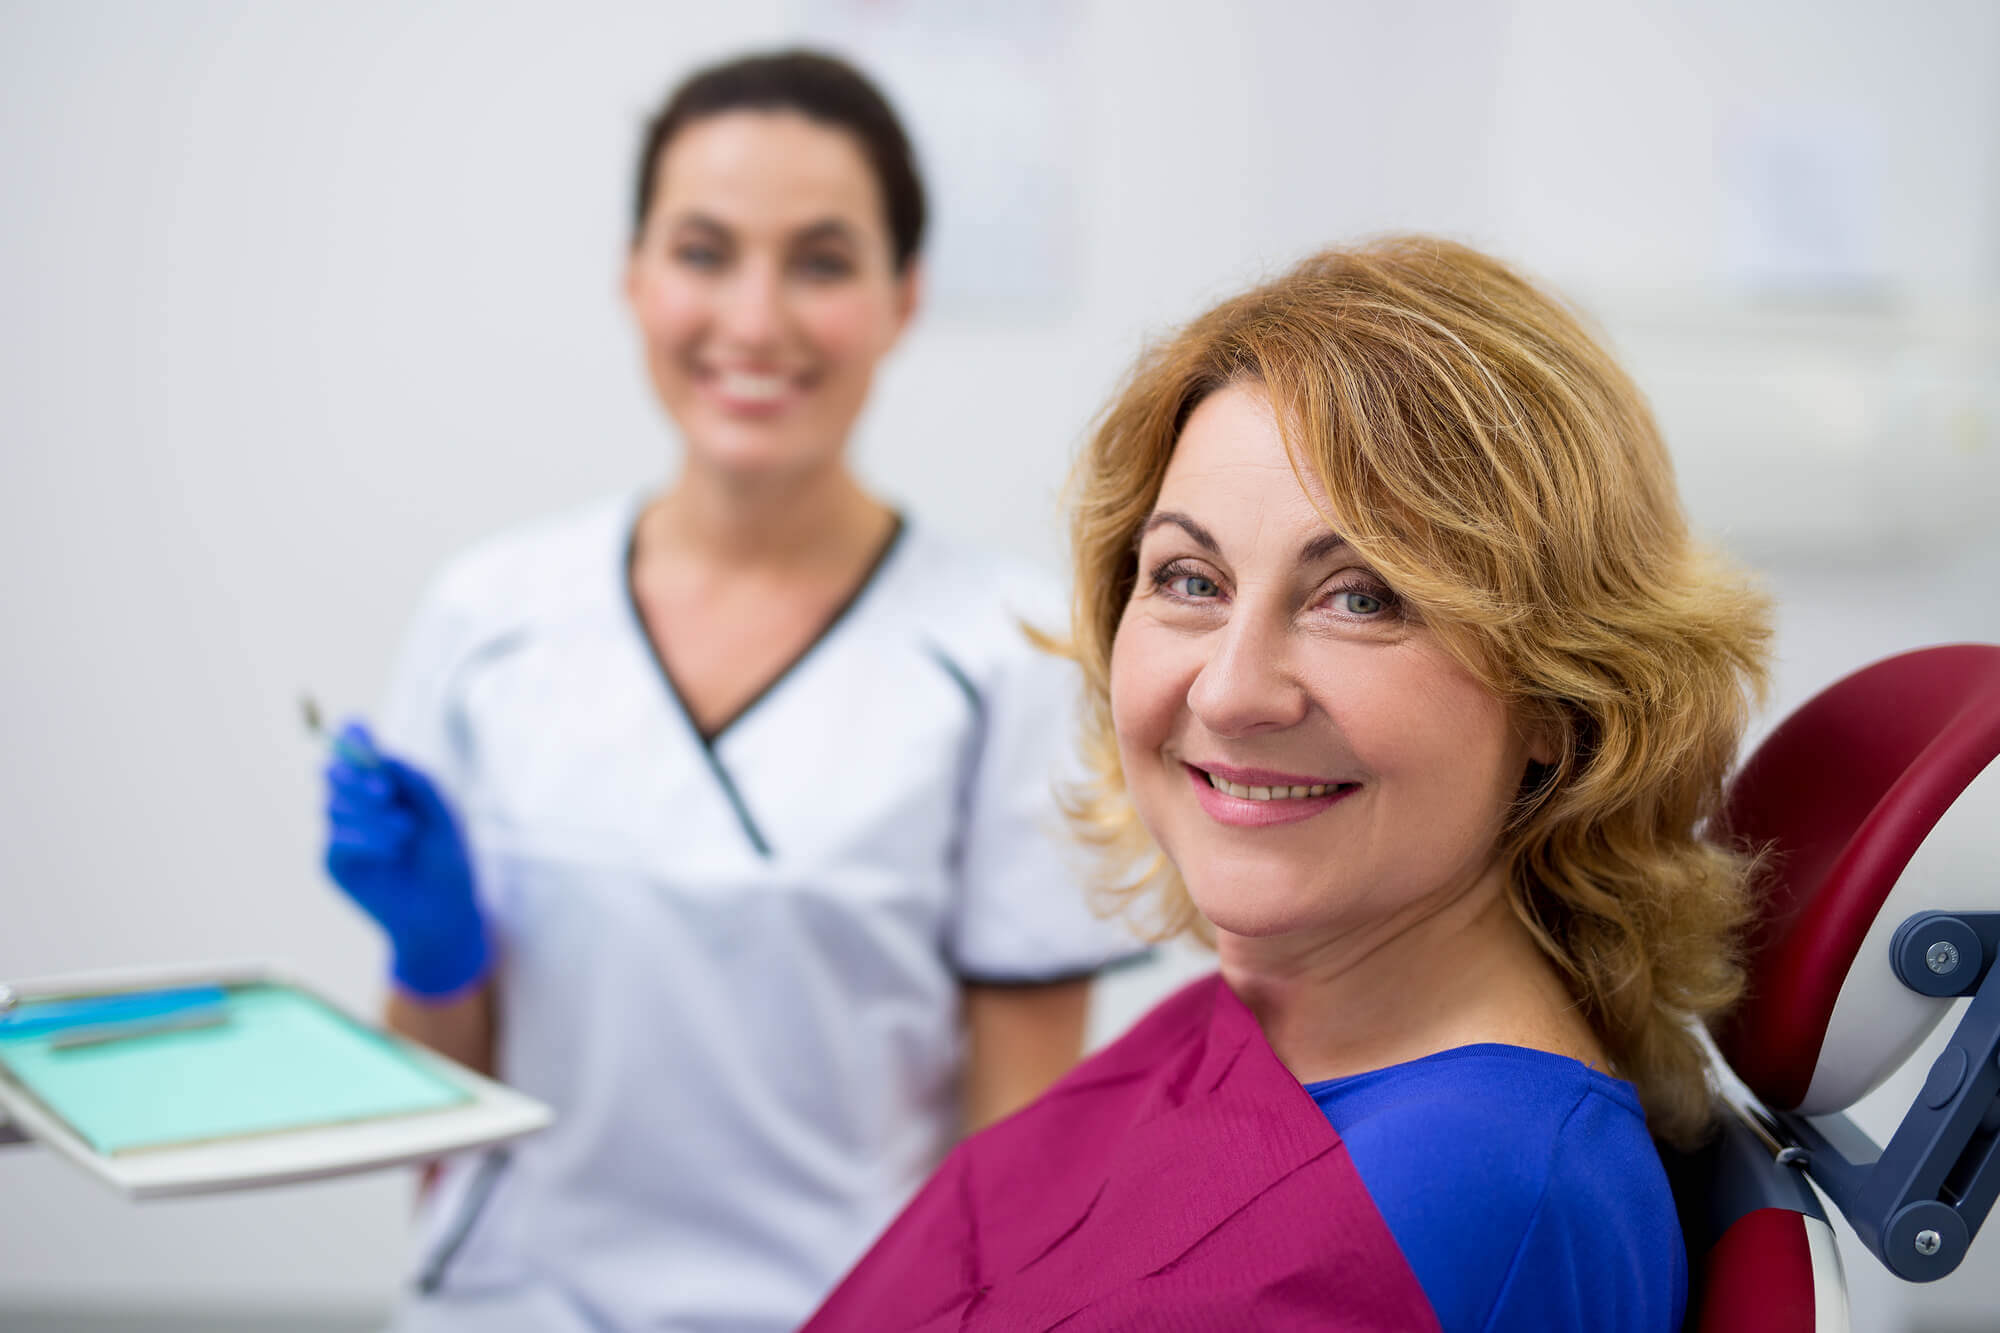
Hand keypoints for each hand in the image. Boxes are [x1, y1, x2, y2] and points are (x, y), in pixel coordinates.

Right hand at [322, 722, 489, 997]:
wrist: (443, 913)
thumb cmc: (448, 860)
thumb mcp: (442, 814)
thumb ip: (417, 782)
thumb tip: (385, 754)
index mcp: (385, 785)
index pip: (357, 751)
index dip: (352, 737)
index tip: (358, 730)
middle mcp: (358, 805)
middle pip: (334, 772)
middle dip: (356, 776)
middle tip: (385, 790)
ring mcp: (342, 833)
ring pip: (335, 805)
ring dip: (371, 815)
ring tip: (407, 832)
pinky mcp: (335, 862)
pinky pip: (337, 838)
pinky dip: (365, 839)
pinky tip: (392, 852)